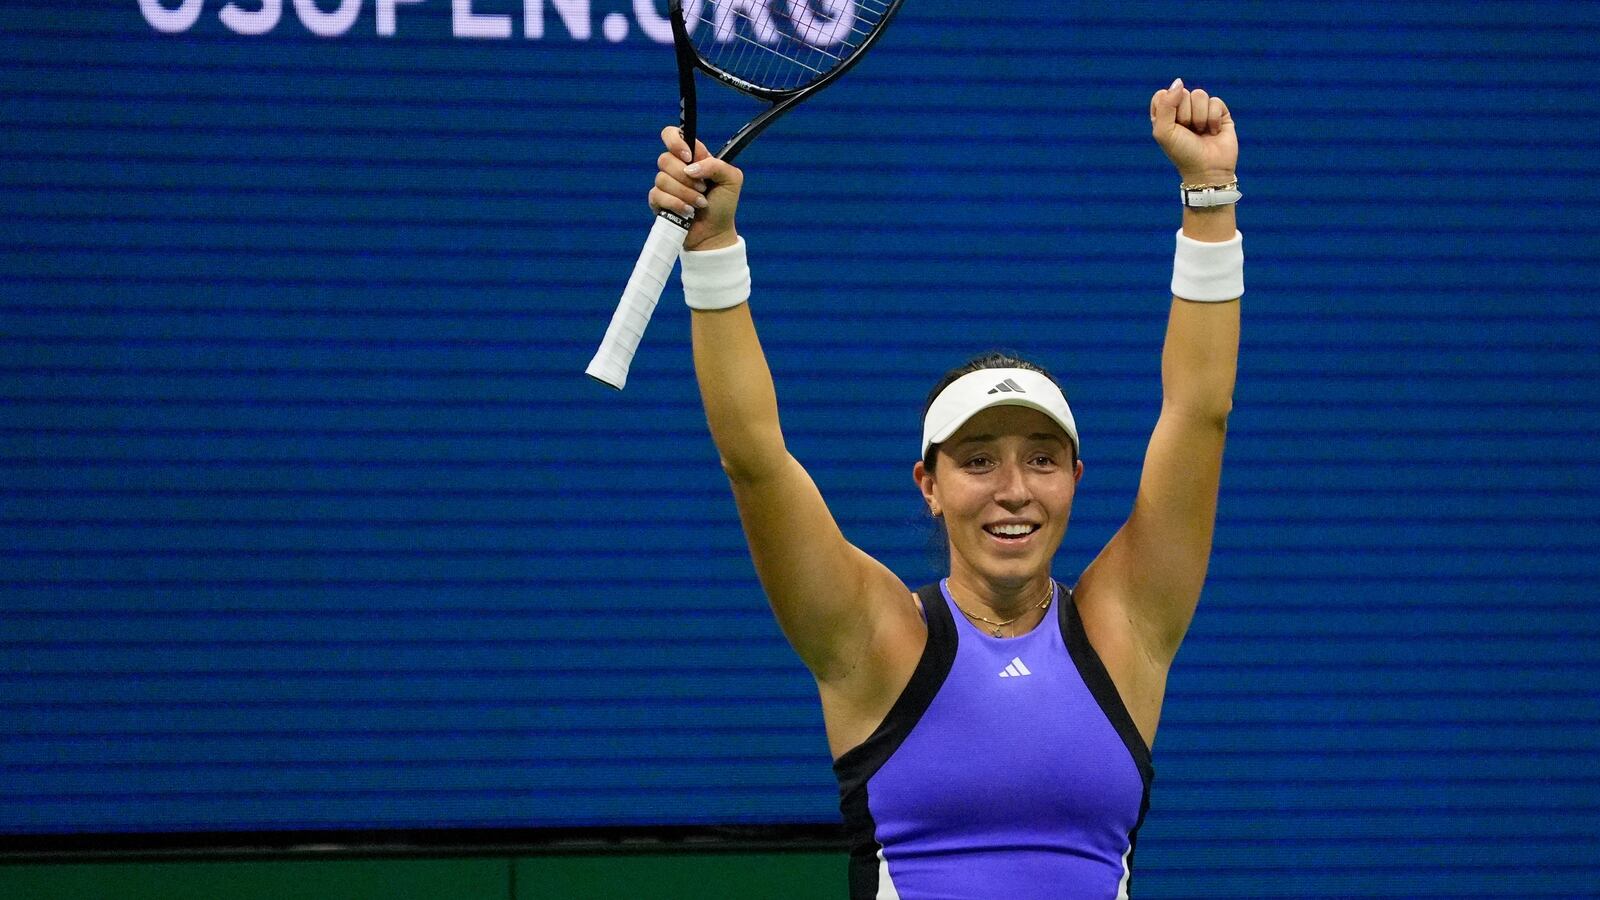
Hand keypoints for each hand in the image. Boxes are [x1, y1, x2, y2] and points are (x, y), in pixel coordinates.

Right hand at [652, 126, 743, 250]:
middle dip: (686, 177)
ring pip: (662, 179)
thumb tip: (690, 168)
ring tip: (700, 203)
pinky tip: (688, 211)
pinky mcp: (658, 201)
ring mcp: (665, 185)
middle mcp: (676, 168)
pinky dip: (676, 204)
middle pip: (665, 159)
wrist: (714, 233)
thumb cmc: (723, 205)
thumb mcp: (731, 179)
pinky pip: (658, 195)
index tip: (687, 156)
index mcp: (692, 157)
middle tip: (703, 188)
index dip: (675, 141)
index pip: (672, 134)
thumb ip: (716, 165)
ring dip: (685, 193)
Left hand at [1150, 78, 1237, 183]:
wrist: (1208, 170)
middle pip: (1182, 93)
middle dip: (1185, 114)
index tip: (1171, 125)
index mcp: (1165, 115)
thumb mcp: (1164, 132)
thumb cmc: (1182, 153)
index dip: (1168, 108)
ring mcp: (1202, 110)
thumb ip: (1165, 105)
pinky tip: (1213, 132)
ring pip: (1200, 94)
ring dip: (1200, 117)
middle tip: (1188, 132)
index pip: (1162, 95)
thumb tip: (1179, 81)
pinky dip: (1213, 119)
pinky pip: (1215, 101)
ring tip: (1201, 132)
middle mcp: (1183, 111)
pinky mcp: (1220, 113)